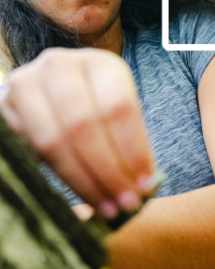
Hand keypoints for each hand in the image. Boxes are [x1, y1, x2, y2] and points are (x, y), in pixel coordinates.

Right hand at [1, 47, 154, 219]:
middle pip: (84, 125)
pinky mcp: (4, 104)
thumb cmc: (92, 103)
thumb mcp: (116, 109)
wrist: (47, 89)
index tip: (145, 183)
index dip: (132, 148)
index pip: (118, 107)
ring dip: (82, 180)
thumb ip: (129, 140)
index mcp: (99, 63)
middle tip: (126, 202)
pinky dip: (56, 176)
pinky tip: (79, 194)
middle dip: (107, 170)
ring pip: (53, 140)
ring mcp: (27, 83)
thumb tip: (146, 185)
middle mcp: (60, 66)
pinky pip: (29, 148)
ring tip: (106, 206)